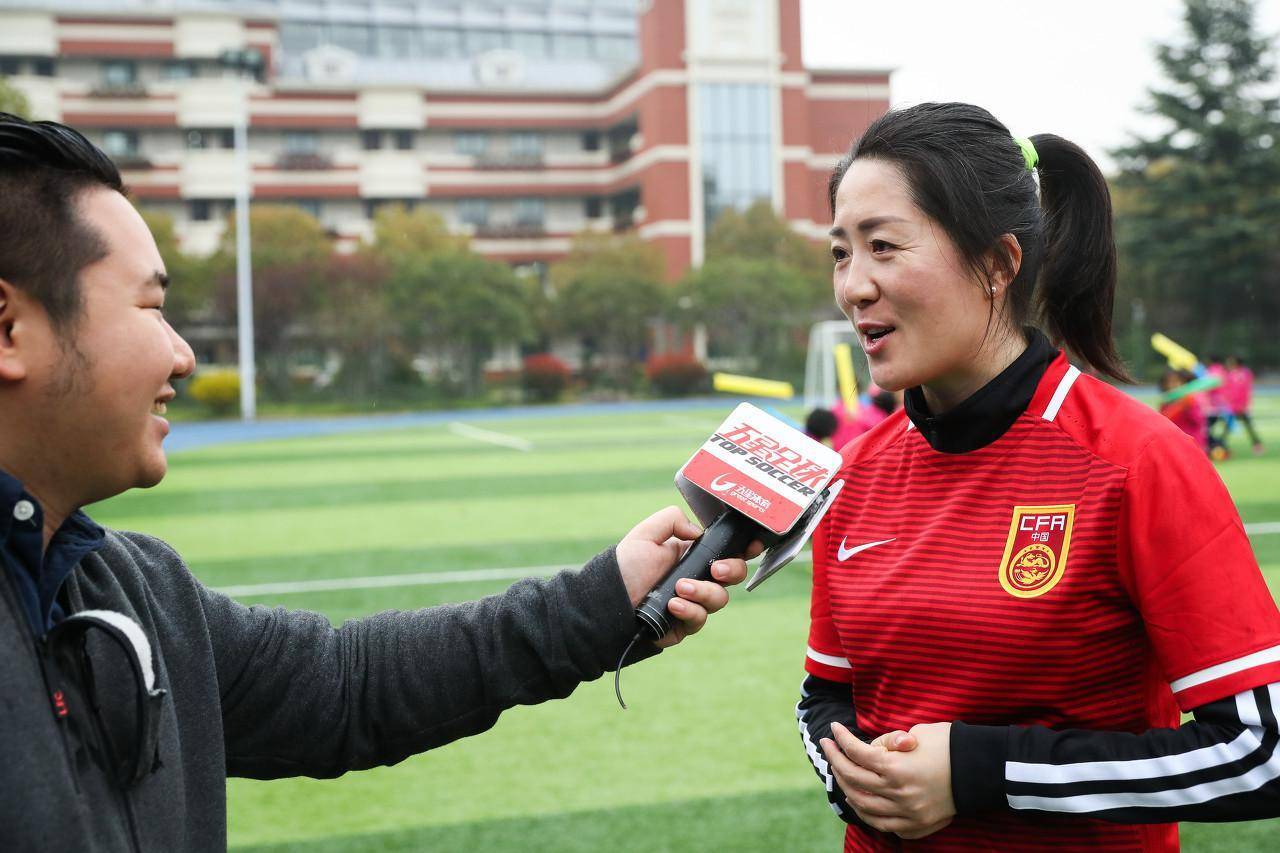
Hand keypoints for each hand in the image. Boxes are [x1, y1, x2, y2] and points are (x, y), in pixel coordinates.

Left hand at [615, 506, 760, 647]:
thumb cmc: (625, 566)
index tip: (751, 545)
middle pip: (734, 575)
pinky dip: (690, 610)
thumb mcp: (646, 533)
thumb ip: (672, 520)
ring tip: (680, 588)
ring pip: (720, 599)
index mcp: (693, 554)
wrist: (608, 601)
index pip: (727, 550)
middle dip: (733, 570)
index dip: (744, 548)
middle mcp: (698, 578)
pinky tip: (674, 604)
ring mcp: (694, 602)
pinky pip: (700, 619)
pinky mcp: (686, 624)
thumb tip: (698, 532)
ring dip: (704, 592)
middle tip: (718, 570)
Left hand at [821, 721, 954, 839]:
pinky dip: (865, 812)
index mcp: (896, 768)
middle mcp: (897, 793)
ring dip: (846, 787)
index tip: (834, 728)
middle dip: (835, 760)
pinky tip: (859, 799)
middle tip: (828, 746)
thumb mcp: (916, 733)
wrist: (981, 770)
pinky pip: (881, 824)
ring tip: (839, 772)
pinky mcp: (916, 825)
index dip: (841, 738)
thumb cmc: (948, 745)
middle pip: (853, 779)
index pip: (856, 753)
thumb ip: (888, 743)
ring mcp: (906, 813)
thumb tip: (870, 750)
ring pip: (862, 805)